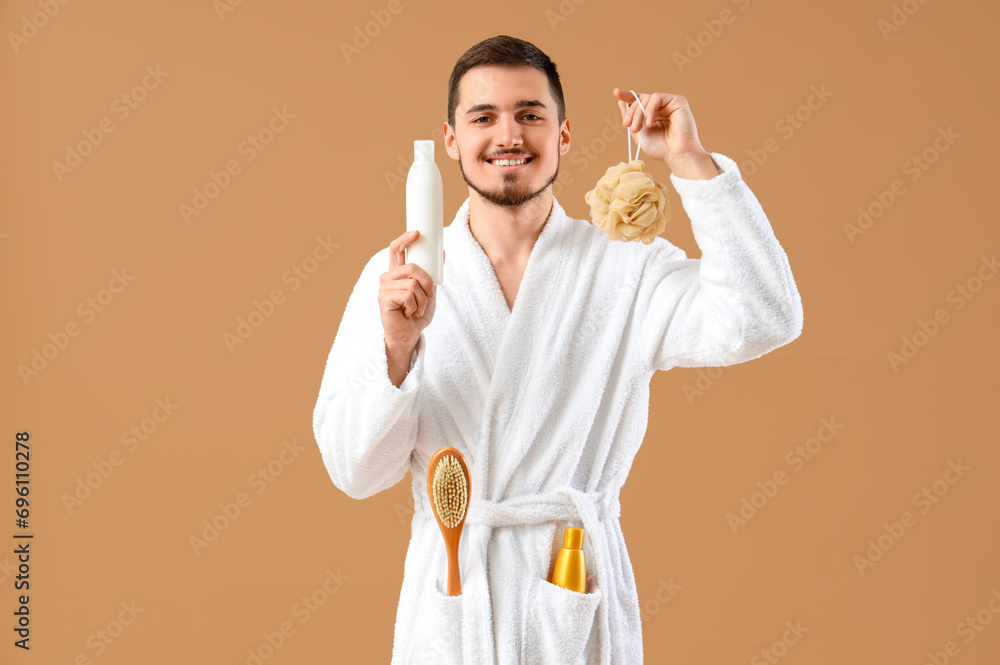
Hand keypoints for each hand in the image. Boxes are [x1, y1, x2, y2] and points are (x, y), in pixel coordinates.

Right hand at [379, 230, 445, 351]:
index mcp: (397, 272)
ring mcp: (384, 287)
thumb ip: (432, 274)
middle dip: (427, 282)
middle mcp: (388, 277)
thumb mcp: (429, 291)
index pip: (396, 249)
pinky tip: (409, 314)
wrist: (410, 335)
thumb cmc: (417, 314)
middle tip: (427, 296)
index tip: (418, 233)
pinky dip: (415, 307)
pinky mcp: (383, 298)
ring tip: (416, 309)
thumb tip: (442, 251)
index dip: (405, 239)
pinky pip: (407, 295)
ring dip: (422, 300)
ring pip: (413, 284)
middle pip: (412, 267)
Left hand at [613, 88, 711, 172]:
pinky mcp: (678, 101)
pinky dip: (649, 110)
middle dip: (631, 112)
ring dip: (638, 113)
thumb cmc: (661, 149)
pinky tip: (650, 123)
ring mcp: (670, 103)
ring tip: (638, 128)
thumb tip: (621, 101)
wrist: (677, 155)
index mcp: (655, 114)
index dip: (627, 96)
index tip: (616, 92)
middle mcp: (663, 107)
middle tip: (627, 125)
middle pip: (641, 100)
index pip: (640, 101)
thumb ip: (631, 118)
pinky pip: (657, 97)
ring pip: (647, 98)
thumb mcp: (639, 134)